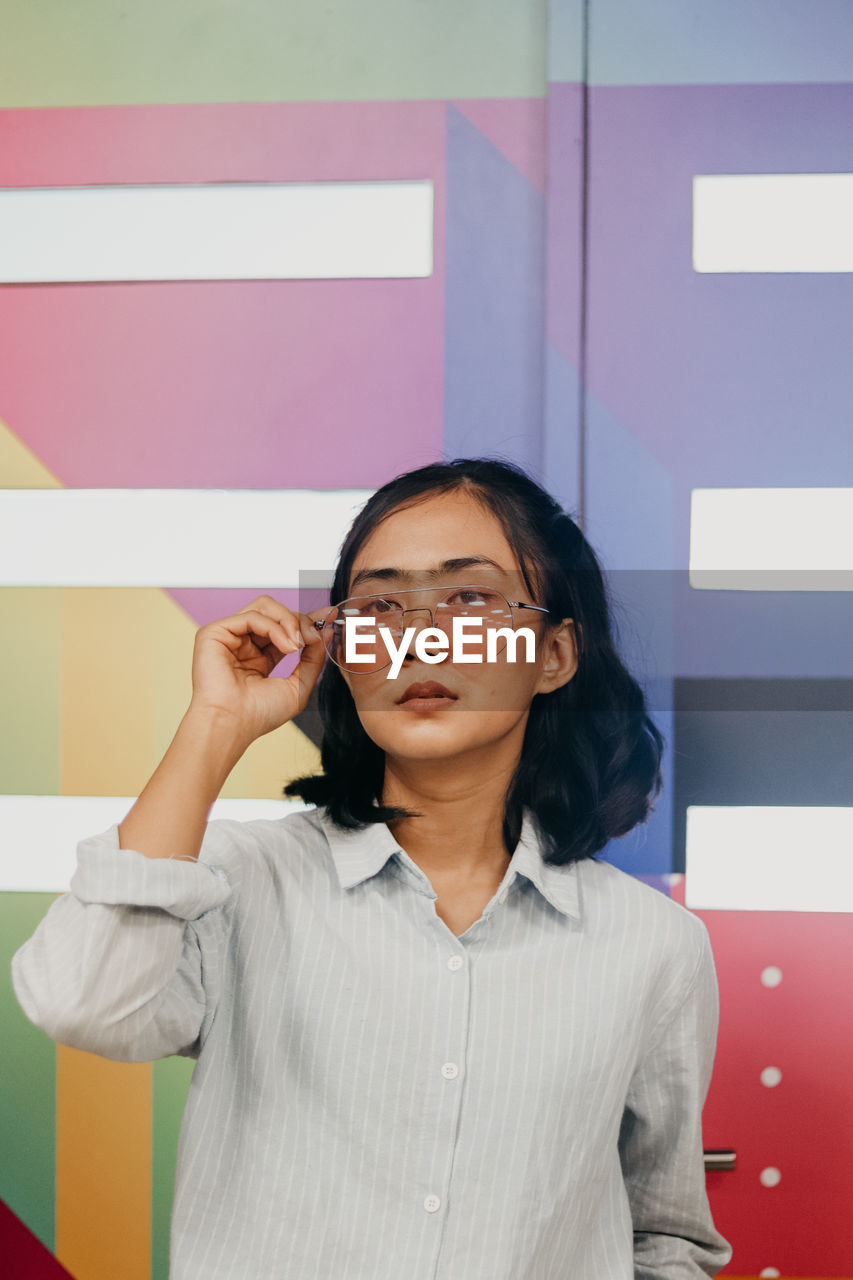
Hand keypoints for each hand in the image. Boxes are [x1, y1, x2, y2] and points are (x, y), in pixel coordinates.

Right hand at [187, 594, 329, 745]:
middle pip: (276, 612)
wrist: (233, 724)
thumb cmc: (259, 714)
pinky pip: (252, 616)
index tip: (330, 616)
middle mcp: (243, 644)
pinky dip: (275, 627)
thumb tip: (326, 633)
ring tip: (298, 644)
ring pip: (264, 606)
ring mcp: (229, 637)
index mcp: (259, 657)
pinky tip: (286, 646)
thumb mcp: (298, 686)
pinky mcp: (214, 632)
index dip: (308, 619)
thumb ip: (313, 659)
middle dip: (301, 620)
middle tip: (315, 635)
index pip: (284, 627)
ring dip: (289, 621)